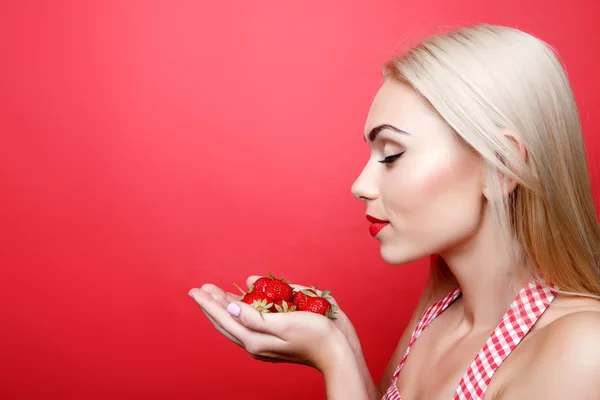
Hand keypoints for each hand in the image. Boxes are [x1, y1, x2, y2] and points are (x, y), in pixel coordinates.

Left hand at [189, 276, 344, 371]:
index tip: (195, 290)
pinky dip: (245, 309)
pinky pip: (253, 322)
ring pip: (239, 322)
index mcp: (254, 339)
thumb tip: (231, 309)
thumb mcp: (284, 324)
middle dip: (214, 304)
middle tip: (202, 288)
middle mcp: (256, 342)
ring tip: (216, 292)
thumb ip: (255, 317)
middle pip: (228, 321)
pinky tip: (246, 296)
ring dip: (227, 305)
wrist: (338, 352)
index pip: (224, 318)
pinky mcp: (276, 338)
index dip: (208, 303)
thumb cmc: (315, 336)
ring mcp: (266, 341)